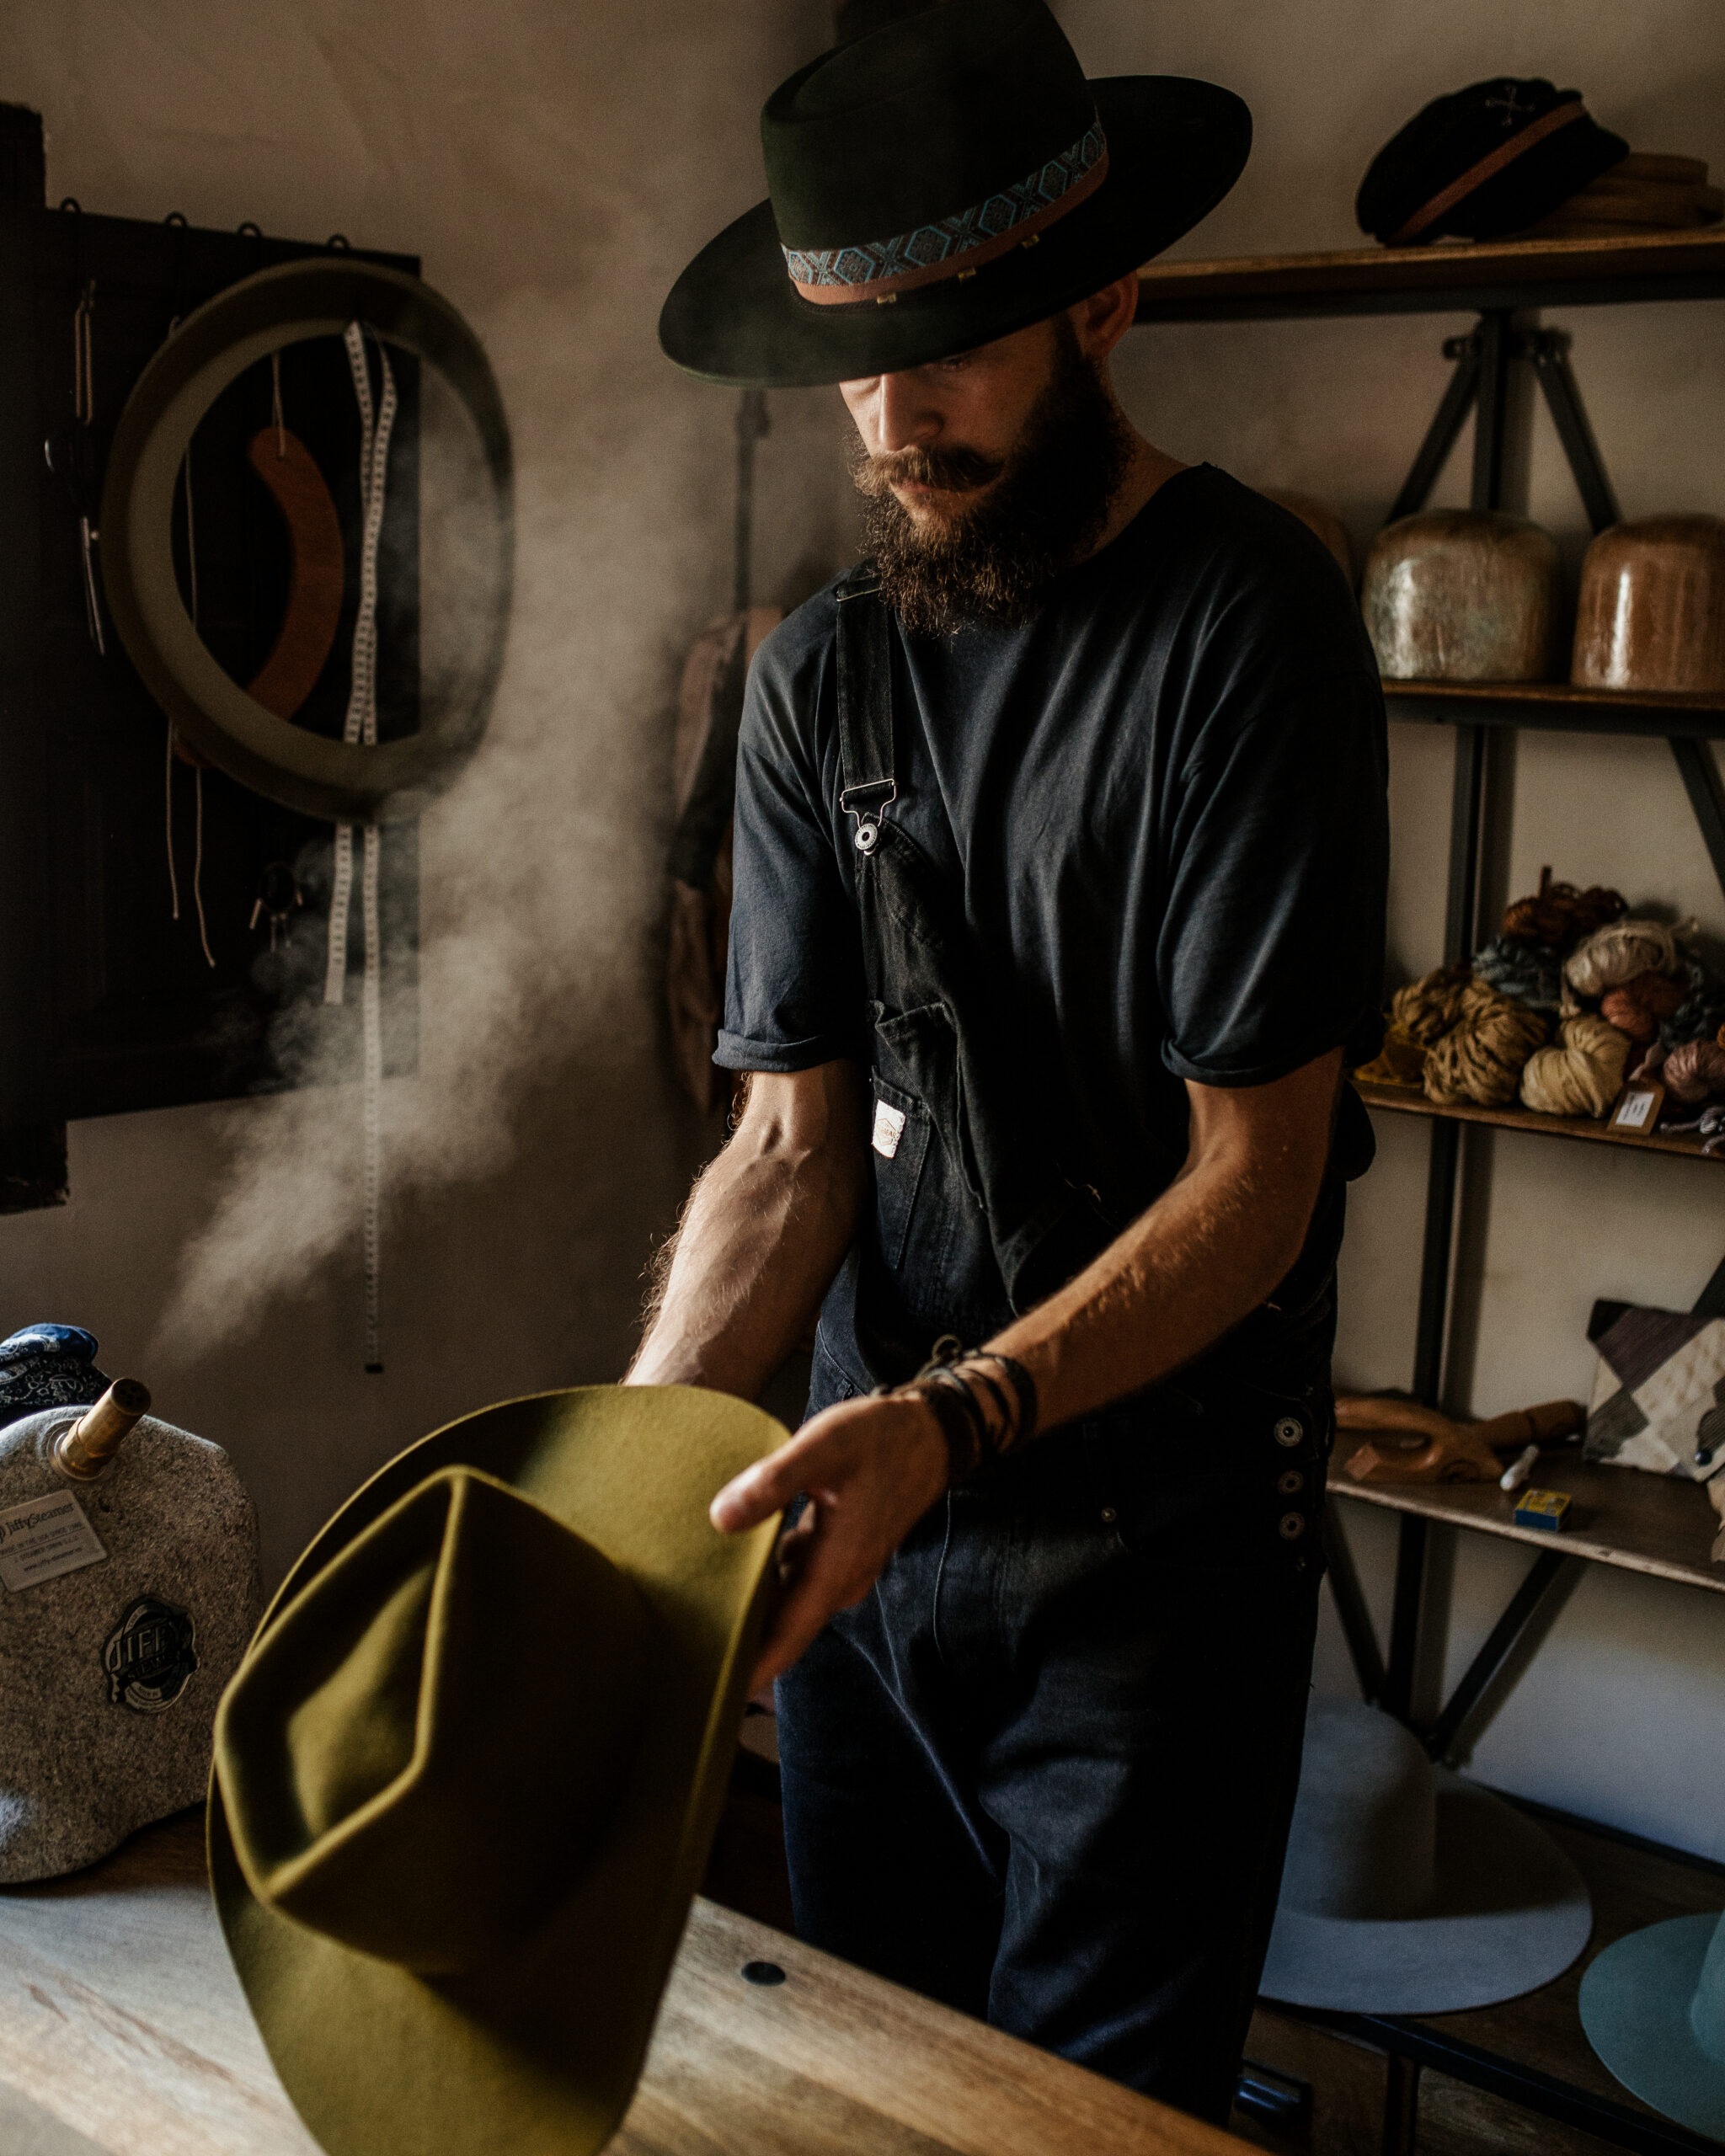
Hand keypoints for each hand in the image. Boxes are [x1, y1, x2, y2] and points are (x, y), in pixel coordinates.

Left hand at [711, 1391, 950, 1691]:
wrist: (931, 1434)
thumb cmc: (881, 1438)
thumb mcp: (825, 1447)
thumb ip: (774, 1482)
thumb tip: (721, 1519)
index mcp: (837, 1566)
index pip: (788, 1637)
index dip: (750, 1669)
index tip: (712, 1693)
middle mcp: (841, 1579)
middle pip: (784, 1627)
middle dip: (740, 1640)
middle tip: (684, 1646)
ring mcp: (842, 1569)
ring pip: (789, 1602)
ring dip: (752, 1606)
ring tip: (696, 1606)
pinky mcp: (840, 1553)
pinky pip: (797, 1579)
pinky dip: (768, 1579)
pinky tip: (735, 1560)